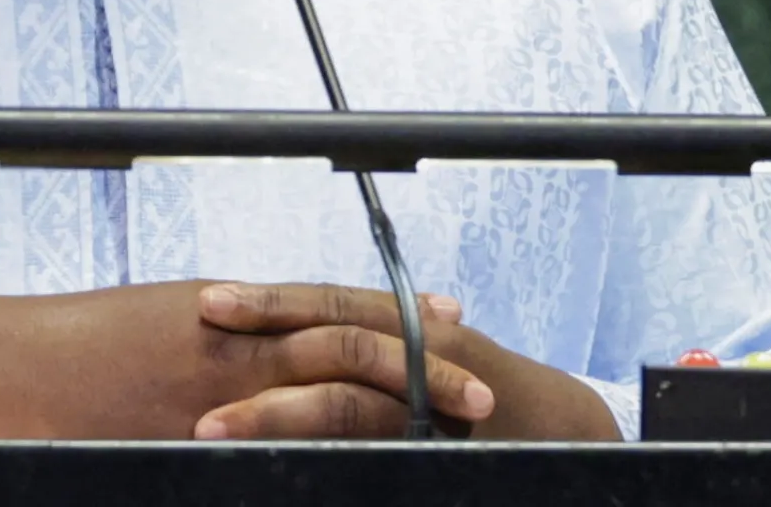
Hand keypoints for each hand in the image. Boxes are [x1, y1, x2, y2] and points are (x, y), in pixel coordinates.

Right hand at [0, 280, 493, 439]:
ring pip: (334, 389)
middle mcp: (234, 343)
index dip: (392, 313)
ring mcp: (221, 391)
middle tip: (481, 385)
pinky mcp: (200, 433)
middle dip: (421, 363)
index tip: (444, 317)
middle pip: (351, 345)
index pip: (328, 306)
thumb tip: (261, 339)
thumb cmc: (76, 347)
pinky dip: (338, 443)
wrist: (11, 369)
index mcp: (227, 310)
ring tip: (460, 418)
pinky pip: (285, 440)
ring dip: (405, 402)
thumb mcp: (158, 323)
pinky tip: (375, 455)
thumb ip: (219, 334)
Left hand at [198, 281, 621, 440]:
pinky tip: (285, 468)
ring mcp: (430, 400)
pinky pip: (378, 446)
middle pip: (330, 338)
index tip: (208, 301)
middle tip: (200, 335)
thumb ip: (376, 352)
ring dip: (277, 411)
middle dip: (263, 336)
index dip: (270, 301)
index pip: (328, 306)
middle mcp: (418, 353)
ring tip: (216, 426)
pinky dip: (333, 456)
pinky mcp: (440, 446)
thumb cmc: (487, 396)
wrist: (570, 433)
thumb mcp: (429, 362)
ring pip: (346, 400)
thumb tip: (303, 343)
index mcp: (407, 329)